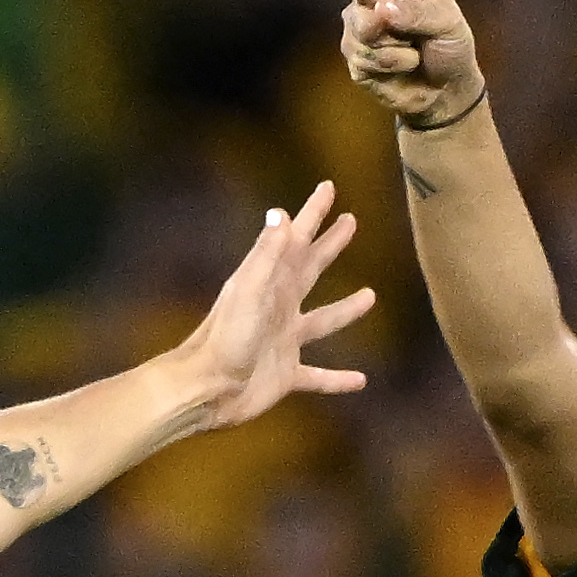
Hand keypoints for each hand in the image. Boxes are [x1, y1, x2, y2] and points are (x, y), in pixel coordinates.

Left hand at [172, 181, 378, 428]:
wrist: (207, 388)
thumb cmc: (226, 338)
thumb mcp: (248, 291)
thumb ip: (266, 255)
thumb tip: (280, 212)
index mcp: (270, 283)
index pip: (296, 239)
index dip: (313, 213)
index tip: (328, 188)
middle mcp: (279, 308)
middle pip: (311, 269)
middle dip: (330, 245)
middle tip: (350, 221)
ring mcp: (285, 342)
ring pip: (322, 321)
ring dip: (345, 310)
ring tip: (369, 296)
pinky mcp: (287, 375)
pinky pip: (320, 376)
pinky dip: (338, 379)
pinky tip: (360, 381)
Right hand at [324, 0, 484, 125]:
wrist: (444, 89)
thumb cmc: (449, 44)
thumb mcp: (447, 22)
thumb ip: (417, 12)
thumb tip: (381, 11)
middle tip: (389, 11)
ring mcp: (358, 18)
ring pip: (357, 21)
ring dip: (390, 41)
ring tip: (413, 50)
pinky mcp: (353, 52)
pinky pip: (363, 55)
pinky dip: (391, 64)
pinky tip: (405, 67)